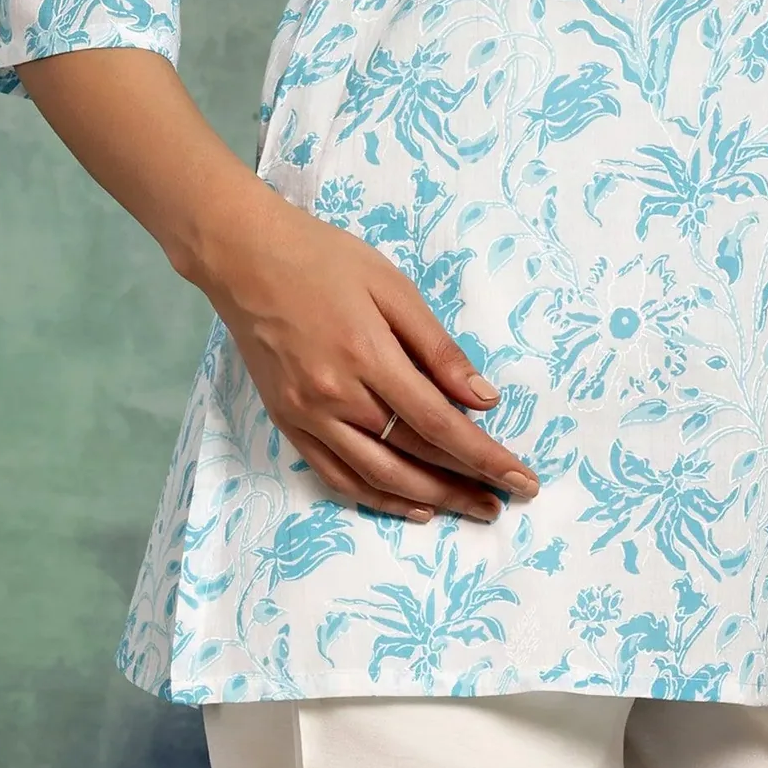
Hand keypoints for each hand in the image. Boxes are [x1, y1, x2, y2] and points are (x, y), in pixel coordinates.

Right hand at [205, 181, 541, 524]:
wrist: (245, 259)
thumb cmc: (325, 260)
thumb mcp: (392, 287)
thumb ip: (438, 348)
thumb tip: (483, 399)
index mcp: (368, 356)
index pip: (439, 423)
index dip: (484, 457)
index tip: (522, 479)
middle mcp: (336, 397)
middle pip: (412, 458)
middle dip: (465, 484)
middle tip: (505, 500)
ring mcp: (308, 416)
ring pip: (377, 478)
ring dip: (429, 500)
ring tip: (468, 508)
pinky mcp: (288, 424)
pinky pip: (336, 477)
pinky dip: (376, 498)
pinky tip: (411, 505)